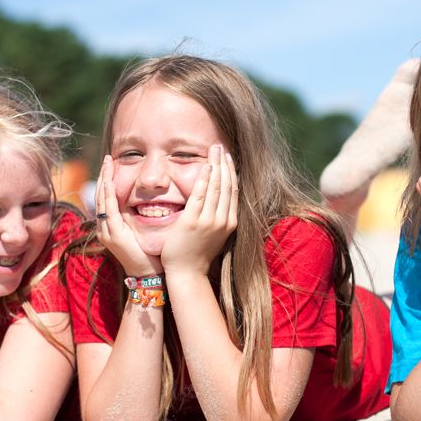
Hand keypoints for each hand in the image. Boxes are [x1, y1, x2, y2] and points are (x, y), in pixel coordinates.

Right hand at [95, 156, 162, 276]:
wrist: (147, 275)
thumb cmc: (149, 254)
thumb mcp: (140, 231)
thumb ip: (139, 216)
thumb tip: (151, 199)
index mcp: (110, 226)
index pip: (106, 198)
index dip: (108, 180)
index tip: (112, 164)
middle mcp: (104, 228)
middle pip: (100, 195)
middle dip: (104, 175)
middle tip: (107, 158)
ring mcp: (107, 231)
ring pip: (102, 200)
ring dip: (105, 180)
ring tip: (107, 163)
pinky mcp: (113, 235)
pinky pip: (108, 210)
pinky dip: (109, 195)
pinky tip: (110, 182)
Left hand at [160, 145, 238, 275]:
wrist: (187, 273)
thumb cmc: (198, 255)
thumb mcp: (215, 234)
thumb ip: (217, 217)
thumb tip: (217, 201)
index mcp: (230, 223)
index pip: (234, 191)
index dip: (231, 172)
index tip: (228, 157)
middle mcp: (223, 220)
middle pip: (227, 185)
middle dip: (225, 163)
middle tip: (220, 147)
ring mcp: (209, 221)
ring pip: (217, 187)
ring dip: (216, 165)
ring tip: (214, 150)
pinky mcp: (193, 222)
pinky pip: (200, 195)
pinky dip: (205, 179)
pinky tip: (206, 166)